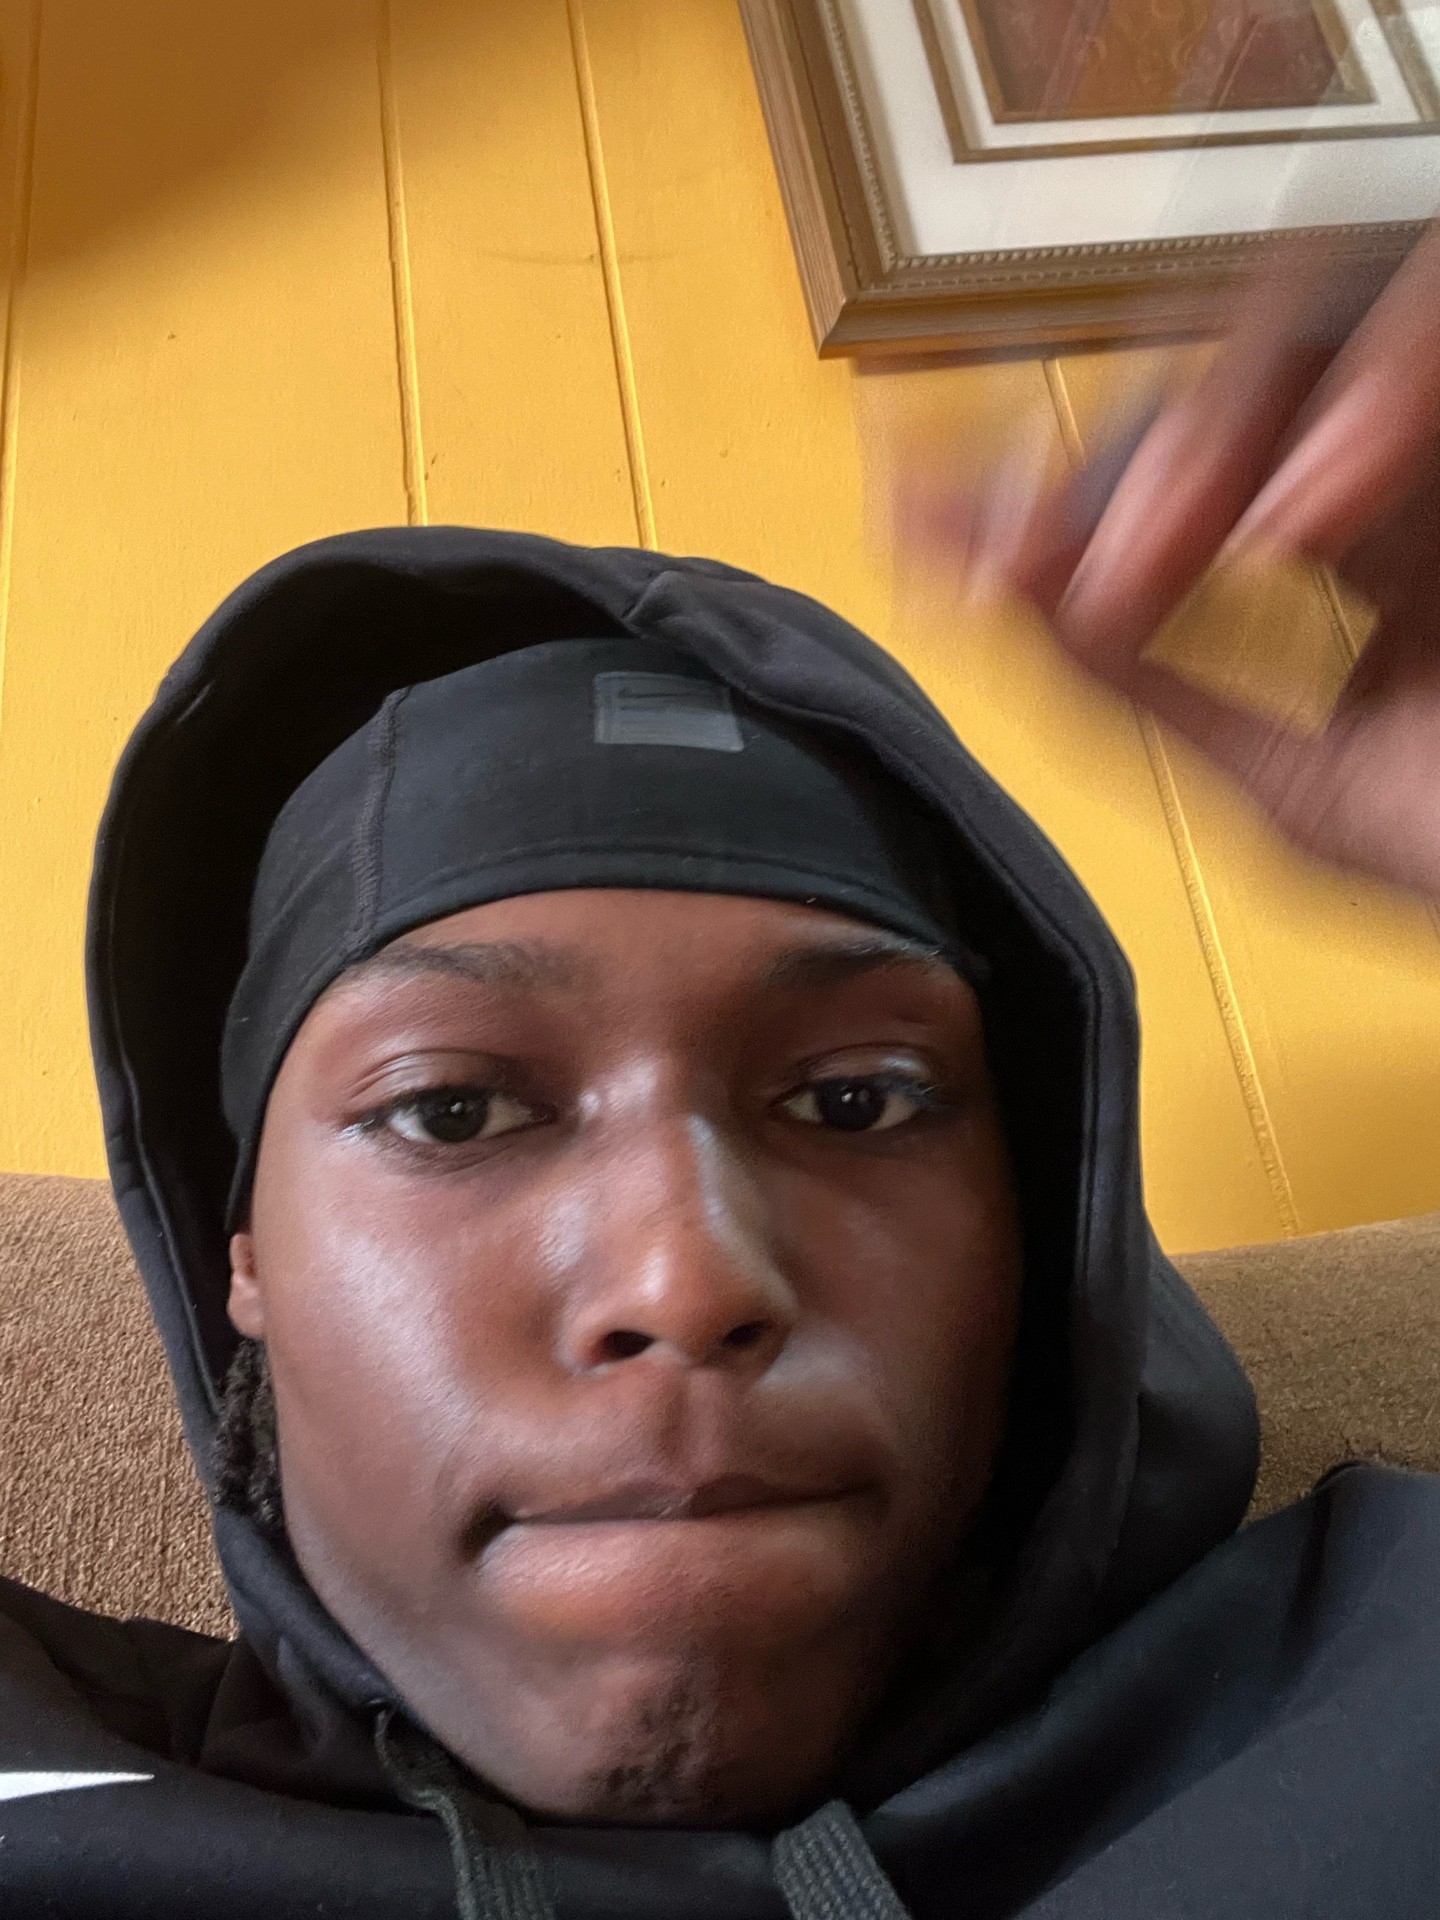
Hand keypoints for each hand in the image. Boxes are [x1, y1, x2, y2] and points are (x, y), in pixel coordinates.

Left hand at [927, 224, 1439, 898]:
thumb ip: (1151, 690)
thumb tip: (991, 590)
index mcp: (1361, 554)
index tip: (921, 512)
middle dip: (1131, 457)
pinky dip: (1369, 408)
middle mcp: (1417, 472)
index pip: (1183, 462)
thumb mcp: (1300, 791)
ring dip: (1226, 429)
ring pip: (1332, 307)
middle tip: (1054, 571)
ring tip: (1176, 564)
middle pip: (1237, 366)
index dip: (1053, 477)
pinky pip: (1428, 319)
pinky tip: (1308, 523)